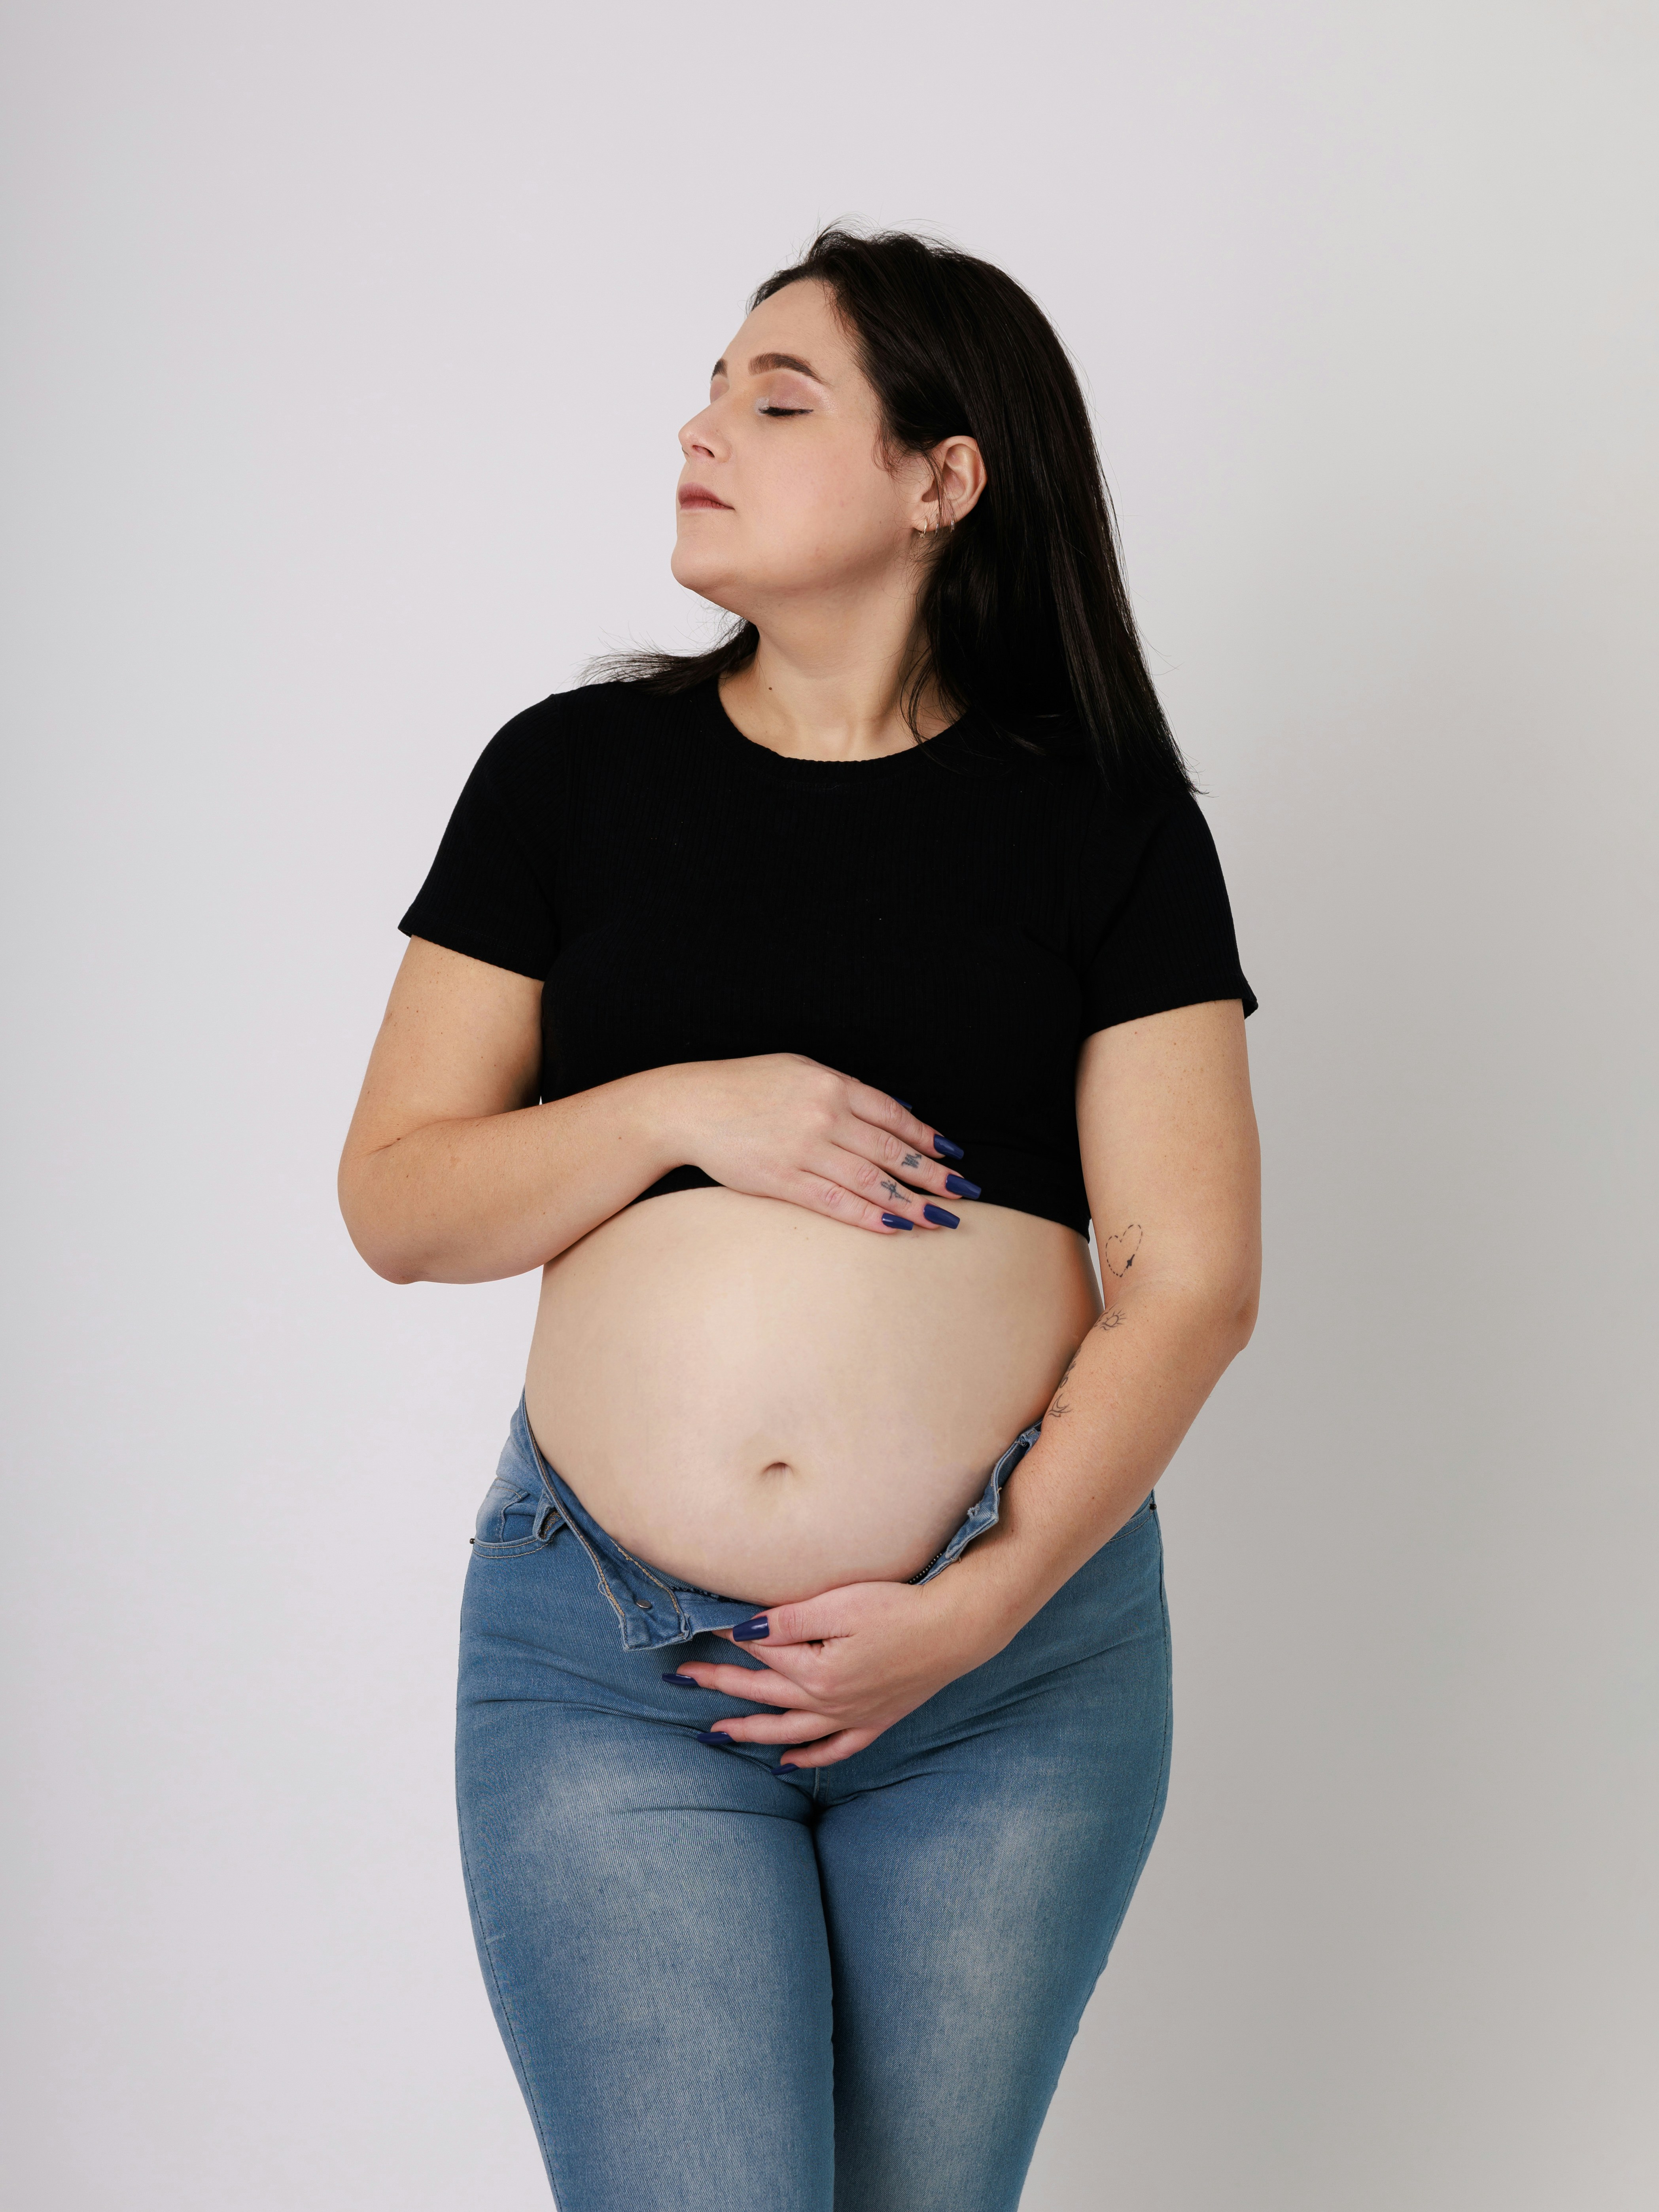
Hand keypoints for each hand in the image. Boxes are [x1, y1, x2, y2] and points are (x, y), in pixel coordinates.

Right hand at [661, 1052, 975, 1234]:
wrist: (690, 1106)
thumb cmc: (745, 1086)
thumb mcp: (799, 1070)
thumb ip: (843, 1089)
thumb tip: (892, 1111)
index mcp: (831, 1085)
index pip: (894, 1115)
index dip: (927, 1137)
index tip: (953, 1154)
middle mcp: (824, 1116)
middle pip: (891, 1151)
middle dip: (931, 1175)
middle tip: (963, 1193)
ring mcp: (804, 1150)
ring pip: (870, 1181)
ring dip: (910, 1202)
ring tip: (939, 1218)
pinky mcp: (783, 1180)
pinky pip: (836, 1202)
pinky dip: (868, 1216)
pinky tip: (895, 1227)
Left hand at [669, 1576, 994, 1768]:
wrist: (957, 1629)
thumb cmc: (899, 1608)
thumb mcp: (838, 1604)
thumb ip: (787, 1620)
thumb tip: (741, 1630)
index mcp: (815, 1672)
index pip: (760, 1652)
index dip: (730, 1637)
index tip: (701, 1626)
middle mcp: (829, 1702)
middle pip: (763, 1695)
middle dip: (719, 1686)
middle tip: (682, 1679)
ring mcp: (853, 1716)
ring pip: (789, 1731)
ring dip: (749, 1732)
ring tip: (715, 1735)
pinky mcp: (876, 1720)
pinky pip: (834, 1749)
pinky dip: (808, 1758)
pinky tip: (786, 1763)